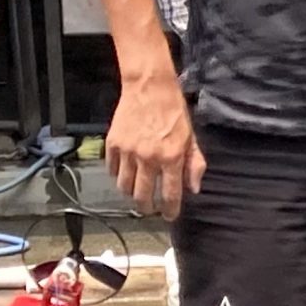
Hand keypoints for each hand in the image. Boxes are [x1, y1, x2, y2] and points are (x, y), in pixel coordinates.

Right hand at [106, 69, 204, 217]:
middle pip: (142, 196)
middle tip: (149, 209)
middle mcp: (148, 158)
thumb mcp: (191, 138)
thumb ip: (194, 164)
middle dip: (146, 207)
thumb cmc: (173, 113)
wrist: (150, 89)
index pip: (170, 194)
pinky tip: (125, 174)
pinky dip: (117, 176)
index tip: (169, 216)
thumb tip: (193, 188)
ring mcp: (127, 152)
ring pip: (124, 186)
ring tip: (136, 193)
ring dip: (130, 194)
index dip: (170, 209)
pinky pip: (111, 169)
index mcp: (171, 158)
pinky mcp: (113, 144)